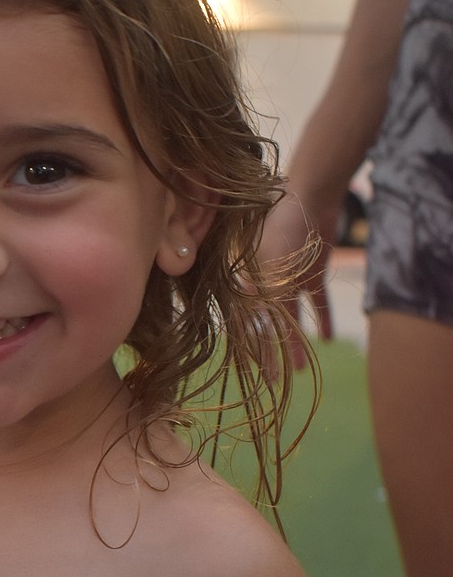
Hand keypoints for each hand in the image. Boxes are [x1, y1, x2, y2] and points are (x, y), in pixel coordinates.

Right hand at [258, 191, 337, 368]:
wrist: (312, 195)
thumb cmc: (283, 226)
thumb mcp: (273, 267)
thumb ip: (270, 301)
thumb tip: (265, 337)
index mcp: (247, 282)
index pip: (247, 323)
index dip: (254, 349)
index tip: (262, 374)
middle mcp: (265, 284)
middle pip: (268, 324)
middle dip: (273, 352)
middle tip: (279, 381)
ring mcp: (289, 279)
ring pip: (291, 318)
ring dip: (295, 342)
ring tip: (301, 367)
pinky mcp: (311, 273)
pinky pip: (316, 301)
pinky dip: (322, 318)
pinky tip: (328, 338)